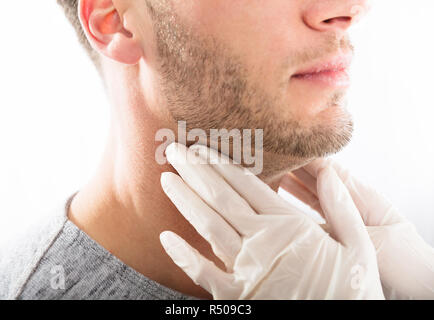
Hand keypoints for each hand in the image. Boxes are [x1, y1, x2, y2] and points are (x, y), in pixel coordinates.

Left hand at [159, 143, 383, 299]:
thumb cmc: (353, 291)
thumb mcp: (360, 248)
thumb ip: (342, 209)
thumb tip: (329, 173)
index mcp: (291, 226)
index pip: (248, 185)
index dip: (221, 164)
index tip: (201, 147)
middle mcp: (264, 243)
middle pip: (222, 199)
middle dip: (195, 172)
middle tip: (174, 151)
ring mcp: (248, 270)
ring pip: (209, 227)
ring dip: (185, 201)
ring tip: (167, 180)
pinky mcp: (239, 298)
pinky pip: (204, 273)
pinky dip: (184, 256)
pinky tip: (166, 238)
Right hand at [281, 158, 433, 298]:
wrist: (418, 287)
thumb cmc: (405, 262)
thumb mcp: (374, 239)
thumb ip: (343, 214)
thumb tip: (319, 185)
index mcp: (363, 196)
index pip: (329, 168)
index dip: (305, 156)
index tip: (283, 147)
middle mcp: (350, 201)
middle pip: (317, 176)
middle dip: (294, 164)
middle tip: (269, 156)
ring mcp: (343, 215)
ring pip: (312, 191)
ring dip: (292, 180)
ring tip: (269, 169)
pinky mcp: (337, 230)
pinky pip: (313, 210)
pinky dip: (296, 201)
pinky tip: (282, 194)